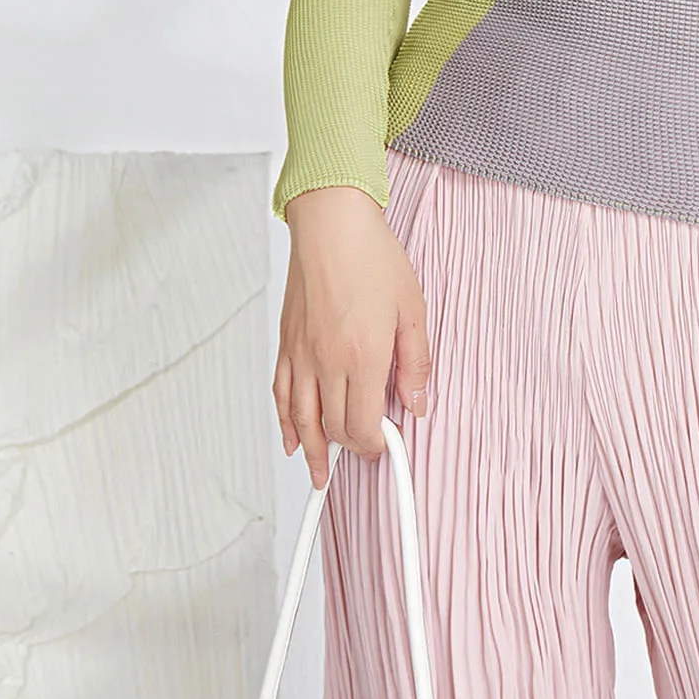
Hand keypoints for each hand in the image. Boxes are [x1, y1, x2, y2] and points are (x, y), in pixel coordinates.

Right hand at [273, 186, 433, 488]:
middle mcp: (326, 361)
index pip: (363, 426)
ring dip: (312, 452)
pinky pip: (281, 393)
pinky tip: (293, 438)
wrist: (332, 223)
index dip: (375, 445)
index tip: (386, 445)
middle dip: (350, 448)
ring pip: (301, 419)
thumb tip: (417, 404)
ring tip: (320, 475)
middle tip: (366, 452)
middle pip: (333, 427)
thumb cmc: (372, 257)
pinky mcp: (287, 342)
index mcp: (361, 357)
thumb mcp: (412, 309)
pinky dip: (285, 422)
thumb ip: (416, 363)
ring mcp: (302, 354)